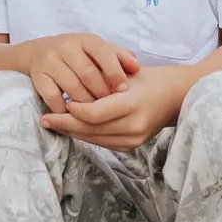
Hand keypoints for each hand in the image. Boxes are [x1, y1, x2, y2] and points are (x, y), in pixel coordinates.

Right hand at [25, 33, 140, 115]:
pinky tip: (74, 114)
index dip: (114, 71)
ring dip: (86, 103)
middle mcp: (66, 47)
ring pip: (72, 87)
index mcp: (85, 40)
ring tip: (96, 112)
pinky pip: (53, 97)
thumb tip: (136, 67)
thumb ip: (119, 56)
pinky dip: (65, 108)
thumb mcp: (98, 50)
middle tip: (111, 105)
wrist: (40, 51)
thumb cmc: (79, 54)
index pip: (103, 52)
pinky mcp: (39, 77)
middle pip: (88, 73)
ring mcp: (50, 61)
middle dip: (102, 92)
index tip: (123, 89)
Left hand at [39, 64, 191, 152]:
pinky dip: (86, 136)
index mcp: (131, 103)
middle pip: (91, 130)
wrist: (176, 96)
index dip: (74, 111)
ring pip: (94, 139)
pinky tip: (73, 129)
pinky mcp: (132, 146)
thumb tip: (72, 94)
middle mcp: (133, 125)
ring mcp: (133, 139)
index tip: (60, 104)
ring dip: (73, 132)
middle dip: (65, 125)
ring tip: (54, 125)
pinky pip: (103, 143)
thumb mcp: (125, 75)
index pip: (94, 113)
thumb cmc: (150, 79)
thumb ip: (101, 84)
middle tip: (45, 120)